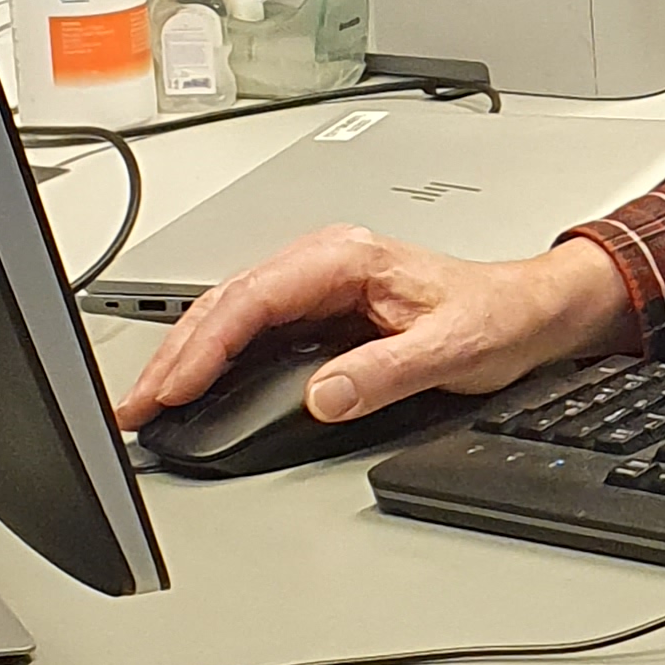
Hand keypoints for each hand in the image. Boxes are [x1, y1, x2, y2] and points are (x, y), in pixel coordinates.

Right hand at [111, 224, 641, 431]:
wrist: (529, 311)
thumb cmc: (498, 316)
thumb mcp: (450, 349)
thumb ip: (385, 372)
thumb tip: (326, 395)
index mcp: (346, 258)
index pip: (255, 298)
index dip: (206, 345)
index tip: (175, 385)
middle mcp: (325, 262)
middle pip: (226, 304)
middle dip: (175, 355)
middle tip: (135, 405)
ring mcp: (317, 284)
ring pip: (230, 314)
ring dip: (185, 356)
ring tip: (147, 401)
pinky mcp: (318, 310)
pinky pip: (250, 329)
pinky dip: (212, 357)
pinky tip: (190, 385)